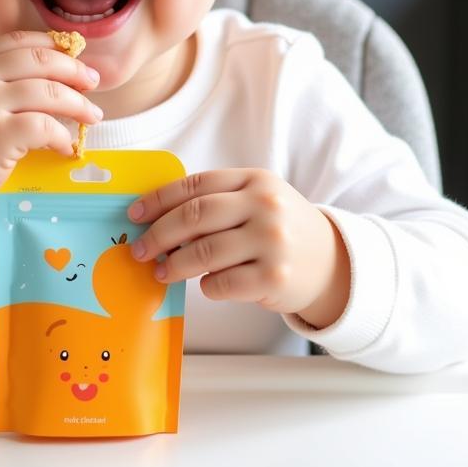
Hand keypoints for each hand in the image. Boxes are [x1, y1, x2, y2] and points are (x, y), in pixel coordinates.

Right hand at [0, 30, 102, 211]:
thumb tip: (57, 66)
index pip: (22, 40)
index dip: (55, 47)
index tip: (76, 58)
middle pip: (42, 60)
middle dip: (75, 70)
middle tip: (92, 83)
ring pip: (50, 92)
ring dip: (79, 105)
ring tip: (92, 116)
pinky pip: (46, 128)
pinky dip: (63, 136)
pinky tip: (66, 146)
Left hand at [126, 169, 350, 328]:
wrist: (332, 262)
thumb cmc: (280, 229)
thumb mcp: (258, 200)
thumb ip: (217, 202)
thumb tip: (156, 219)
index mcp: (255, 180)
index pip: (195, 185)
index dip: (159, 199)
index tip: (134, 214)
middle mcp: (264, 205)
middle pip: (194, 216)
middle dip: (158, 234)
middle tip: (140, 250)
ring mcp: (271, 241)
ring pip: (203, 253)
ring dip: (174, 265)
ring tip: (162, 272)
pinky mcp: (274, 278)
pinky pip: (221, 284)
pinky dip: (206, 286)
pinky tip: (206, 285)